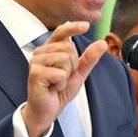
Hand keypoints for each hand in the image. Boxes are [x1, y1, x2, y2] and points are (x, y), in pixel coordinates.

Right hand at [20, 21, 107, 136]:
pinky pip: (60, 73)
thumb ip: (89, 58)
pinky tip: (53, 88)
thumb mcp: (78, 73)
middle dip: (72, 65)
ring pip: (64, 59)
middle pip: (68, 48)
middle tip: (63, 78)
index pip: (61, 32)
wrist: (47, 110)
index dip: (73, 28)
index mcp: (50, 49)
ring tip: (57, 83)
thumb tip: (102, 43)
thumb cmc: (59, 91)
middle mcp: (40, 52)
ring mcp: (36, 61)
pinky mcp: (35, 73)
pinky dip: (61, 84)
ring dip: (66, 75)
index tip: (86, 26)